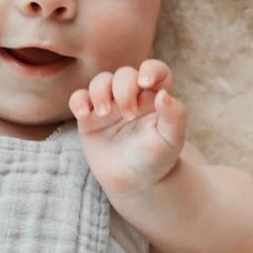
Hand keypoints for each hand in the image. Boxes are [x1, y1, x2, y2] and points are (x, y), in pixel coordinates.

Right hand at [70, 59, 186, 194]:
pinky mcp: (90, 117)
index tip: (146, 83)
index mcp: (155, 95)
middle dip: (124, 89)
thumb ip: (174, 116)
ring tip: (103, 113)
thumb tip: (164, 94)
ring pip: (101, 81)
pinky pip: (79, 98)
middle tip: (128, 115)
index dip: (150, 70)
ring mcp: (110, 104)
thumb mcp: (172, 139)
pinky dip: (78, 101)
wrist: (137, 182)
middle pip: (125, 74)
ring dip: (100, 91)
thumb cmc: (158, 157)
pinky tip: (84, 114)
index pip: (155, 70)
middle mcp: (132, 95)